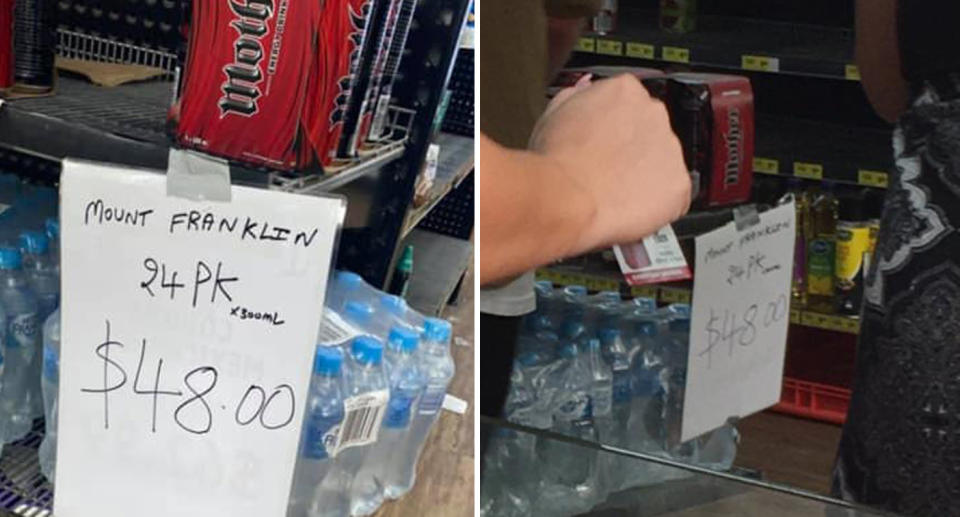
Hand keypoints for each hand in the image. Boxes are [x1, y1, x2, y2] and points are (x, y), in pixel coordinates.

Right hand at [529, 74, 690, 253]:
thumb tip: (586, 90)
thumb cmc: (556, 160)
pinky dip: (656, 205)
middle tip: (607, 171)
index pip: (630, 104)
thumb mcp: (555, 111)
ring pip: (663, 164)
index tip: (604, 143)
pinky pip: (673, 196)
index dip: (615, 128)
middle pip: (650, 132)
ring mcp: (671, 148)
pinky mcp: (679, 183)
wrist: (566, 198)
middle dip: (633, 151)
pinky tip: (629, 206)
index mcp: (625, 91)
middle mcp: (654, 113)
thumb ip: (578, 95)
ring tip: (614, 192)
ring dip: (645, 177)